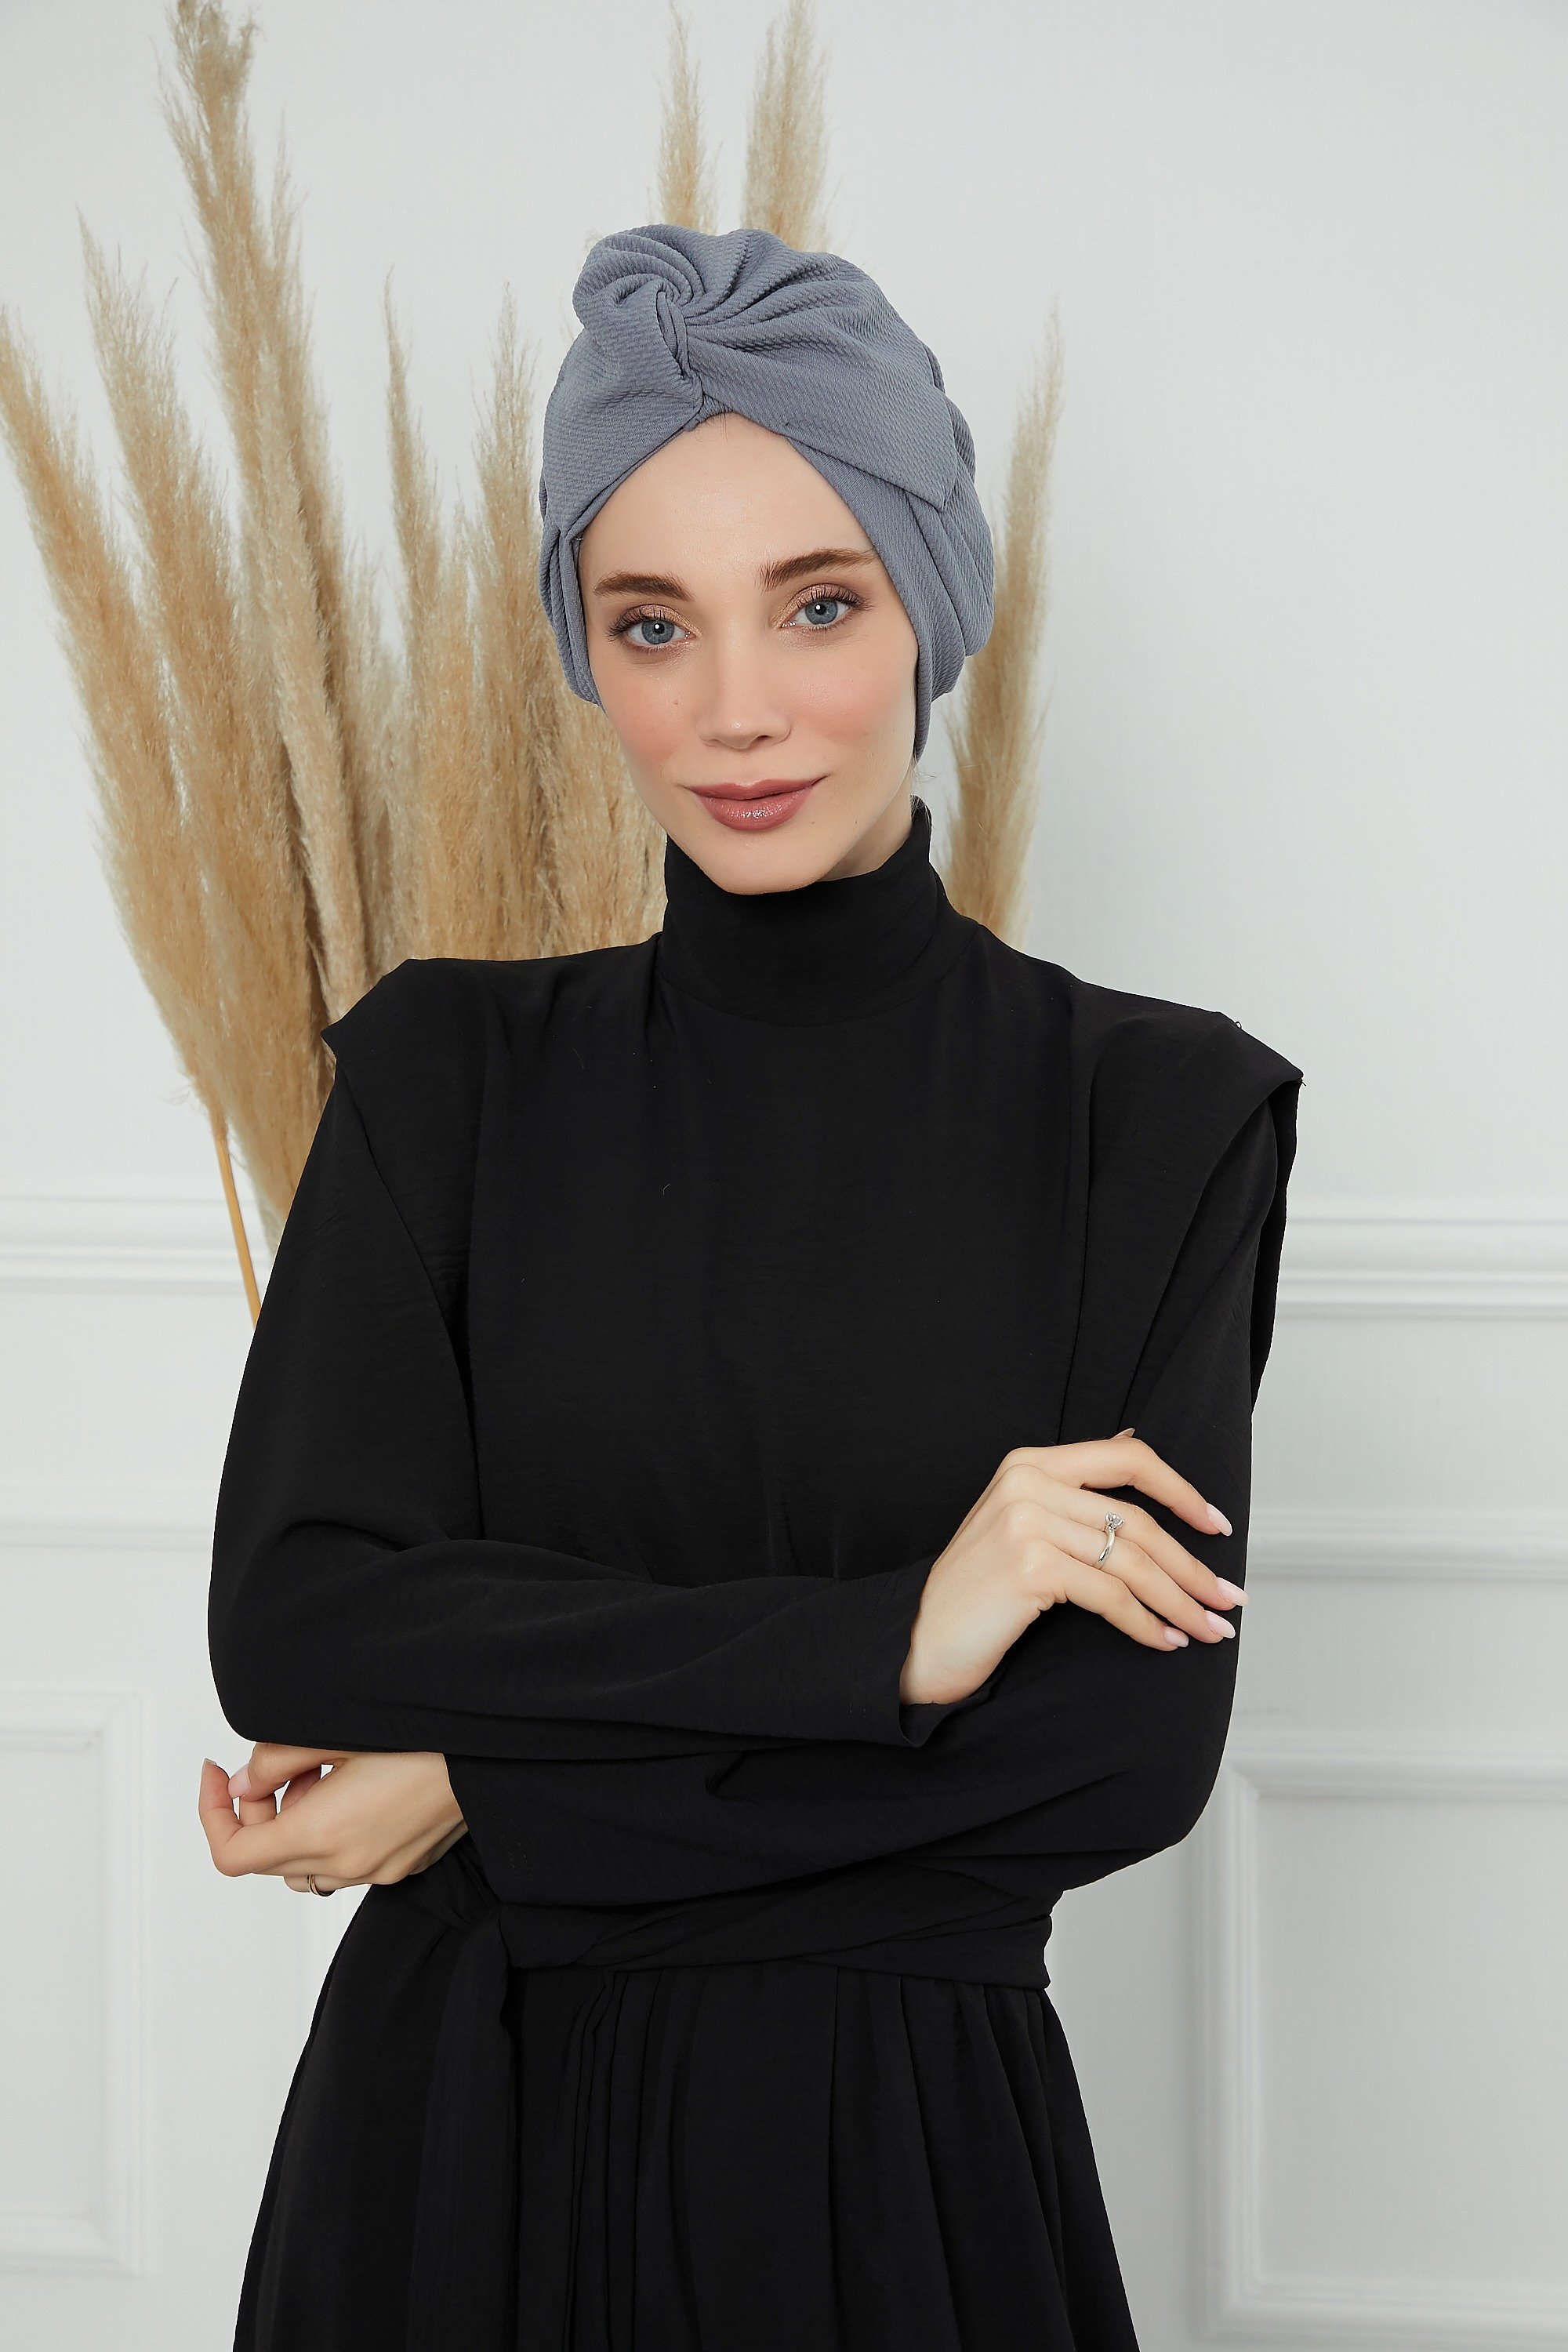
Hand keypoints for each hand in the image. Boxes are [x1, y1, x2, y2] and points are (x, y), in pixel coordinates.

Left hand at [198, 1743, 467, 1893]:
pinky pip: (344, 1861)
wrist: (494, 1747)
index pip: (233, 1854)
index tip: (215, 1774)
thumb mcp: (335, 1730)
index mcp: (323, 1832)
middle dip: (257, 1811)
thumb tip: (243, 1784)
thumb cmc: (422, 1731)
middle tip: (275, 1764)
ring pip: (304, 1865)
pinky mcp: (404, 1863)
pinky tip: (355, 1787)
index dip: (211, 1815)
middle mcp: (347, 1863)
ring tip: (320, 1773)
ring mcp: (378, 1870)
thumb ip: (275, 1760)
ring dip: (294, 1825)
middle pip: (266, 1858)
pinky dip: (329, 1832)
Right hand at [899, 1433, 1245, 1705]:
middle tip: (1228, 1599)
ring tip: (1207, 1630)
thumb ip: (1074, 1485)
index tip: (1219, 1526)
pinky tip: (1163, 1642)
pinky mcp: (1029, 1566)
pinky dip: (1144, 1623)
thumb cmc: (977, 1590)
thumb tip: (1134, 1440)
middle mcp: (1028, 1482)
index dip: (1182, 1491)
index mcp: (1029, 1462)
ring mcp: (1027, 1522)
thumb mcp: (1021, 1522)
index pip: (1127, 1458)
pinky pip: (1109, 1595)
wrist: (919, 1641)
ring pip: (1131, 1562)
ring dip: (1179, 1601)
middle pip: (1138, 1521)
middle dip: (1192, 1566)